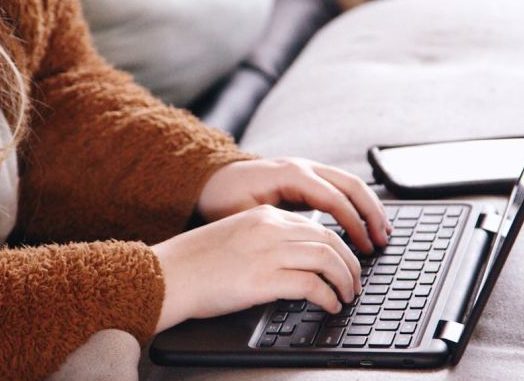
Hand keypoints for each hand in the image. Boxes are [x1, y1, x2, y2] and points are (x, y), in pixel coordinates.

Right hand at [151, 205, 361, 332]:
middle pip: (329, 240)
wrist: (168, 275)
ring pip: (327, 259)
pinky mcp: (263, 281)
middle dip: (350, 263)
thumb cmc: (196, 262)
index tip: (345, 263)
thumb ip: (266, 239)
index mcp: (264, 216)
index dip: (338, 246)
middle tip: (355, 281)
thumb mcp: (236, 236)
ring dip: (345, 280)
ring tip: (347, 295)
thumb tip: (297, 259)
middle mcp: (269, 229)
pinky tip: (330, 305)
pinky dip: (328, 297)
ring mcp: (267, 253)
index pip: (316, 226)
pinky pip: (312, 286)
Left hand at [198, 158, 390, 253]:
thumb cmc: (222, 200)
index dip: (353, 224)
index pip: (334, 198)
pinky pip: (340, 188)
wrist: (210, 181)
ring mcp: (307, 170)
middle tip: (382, 241)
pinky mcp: (307, 179)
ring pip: (350, 184)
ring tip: (383, 233)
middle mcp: (303, 166)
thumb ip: (272, 227)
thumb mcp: (243, 216)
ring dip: (370, 208)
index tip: (364, 247)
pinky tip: (365, 224)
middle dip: (371, 213)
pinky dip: (357, 205)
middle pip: (351, 185)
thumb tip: (299, 248)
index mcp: (290, 174)